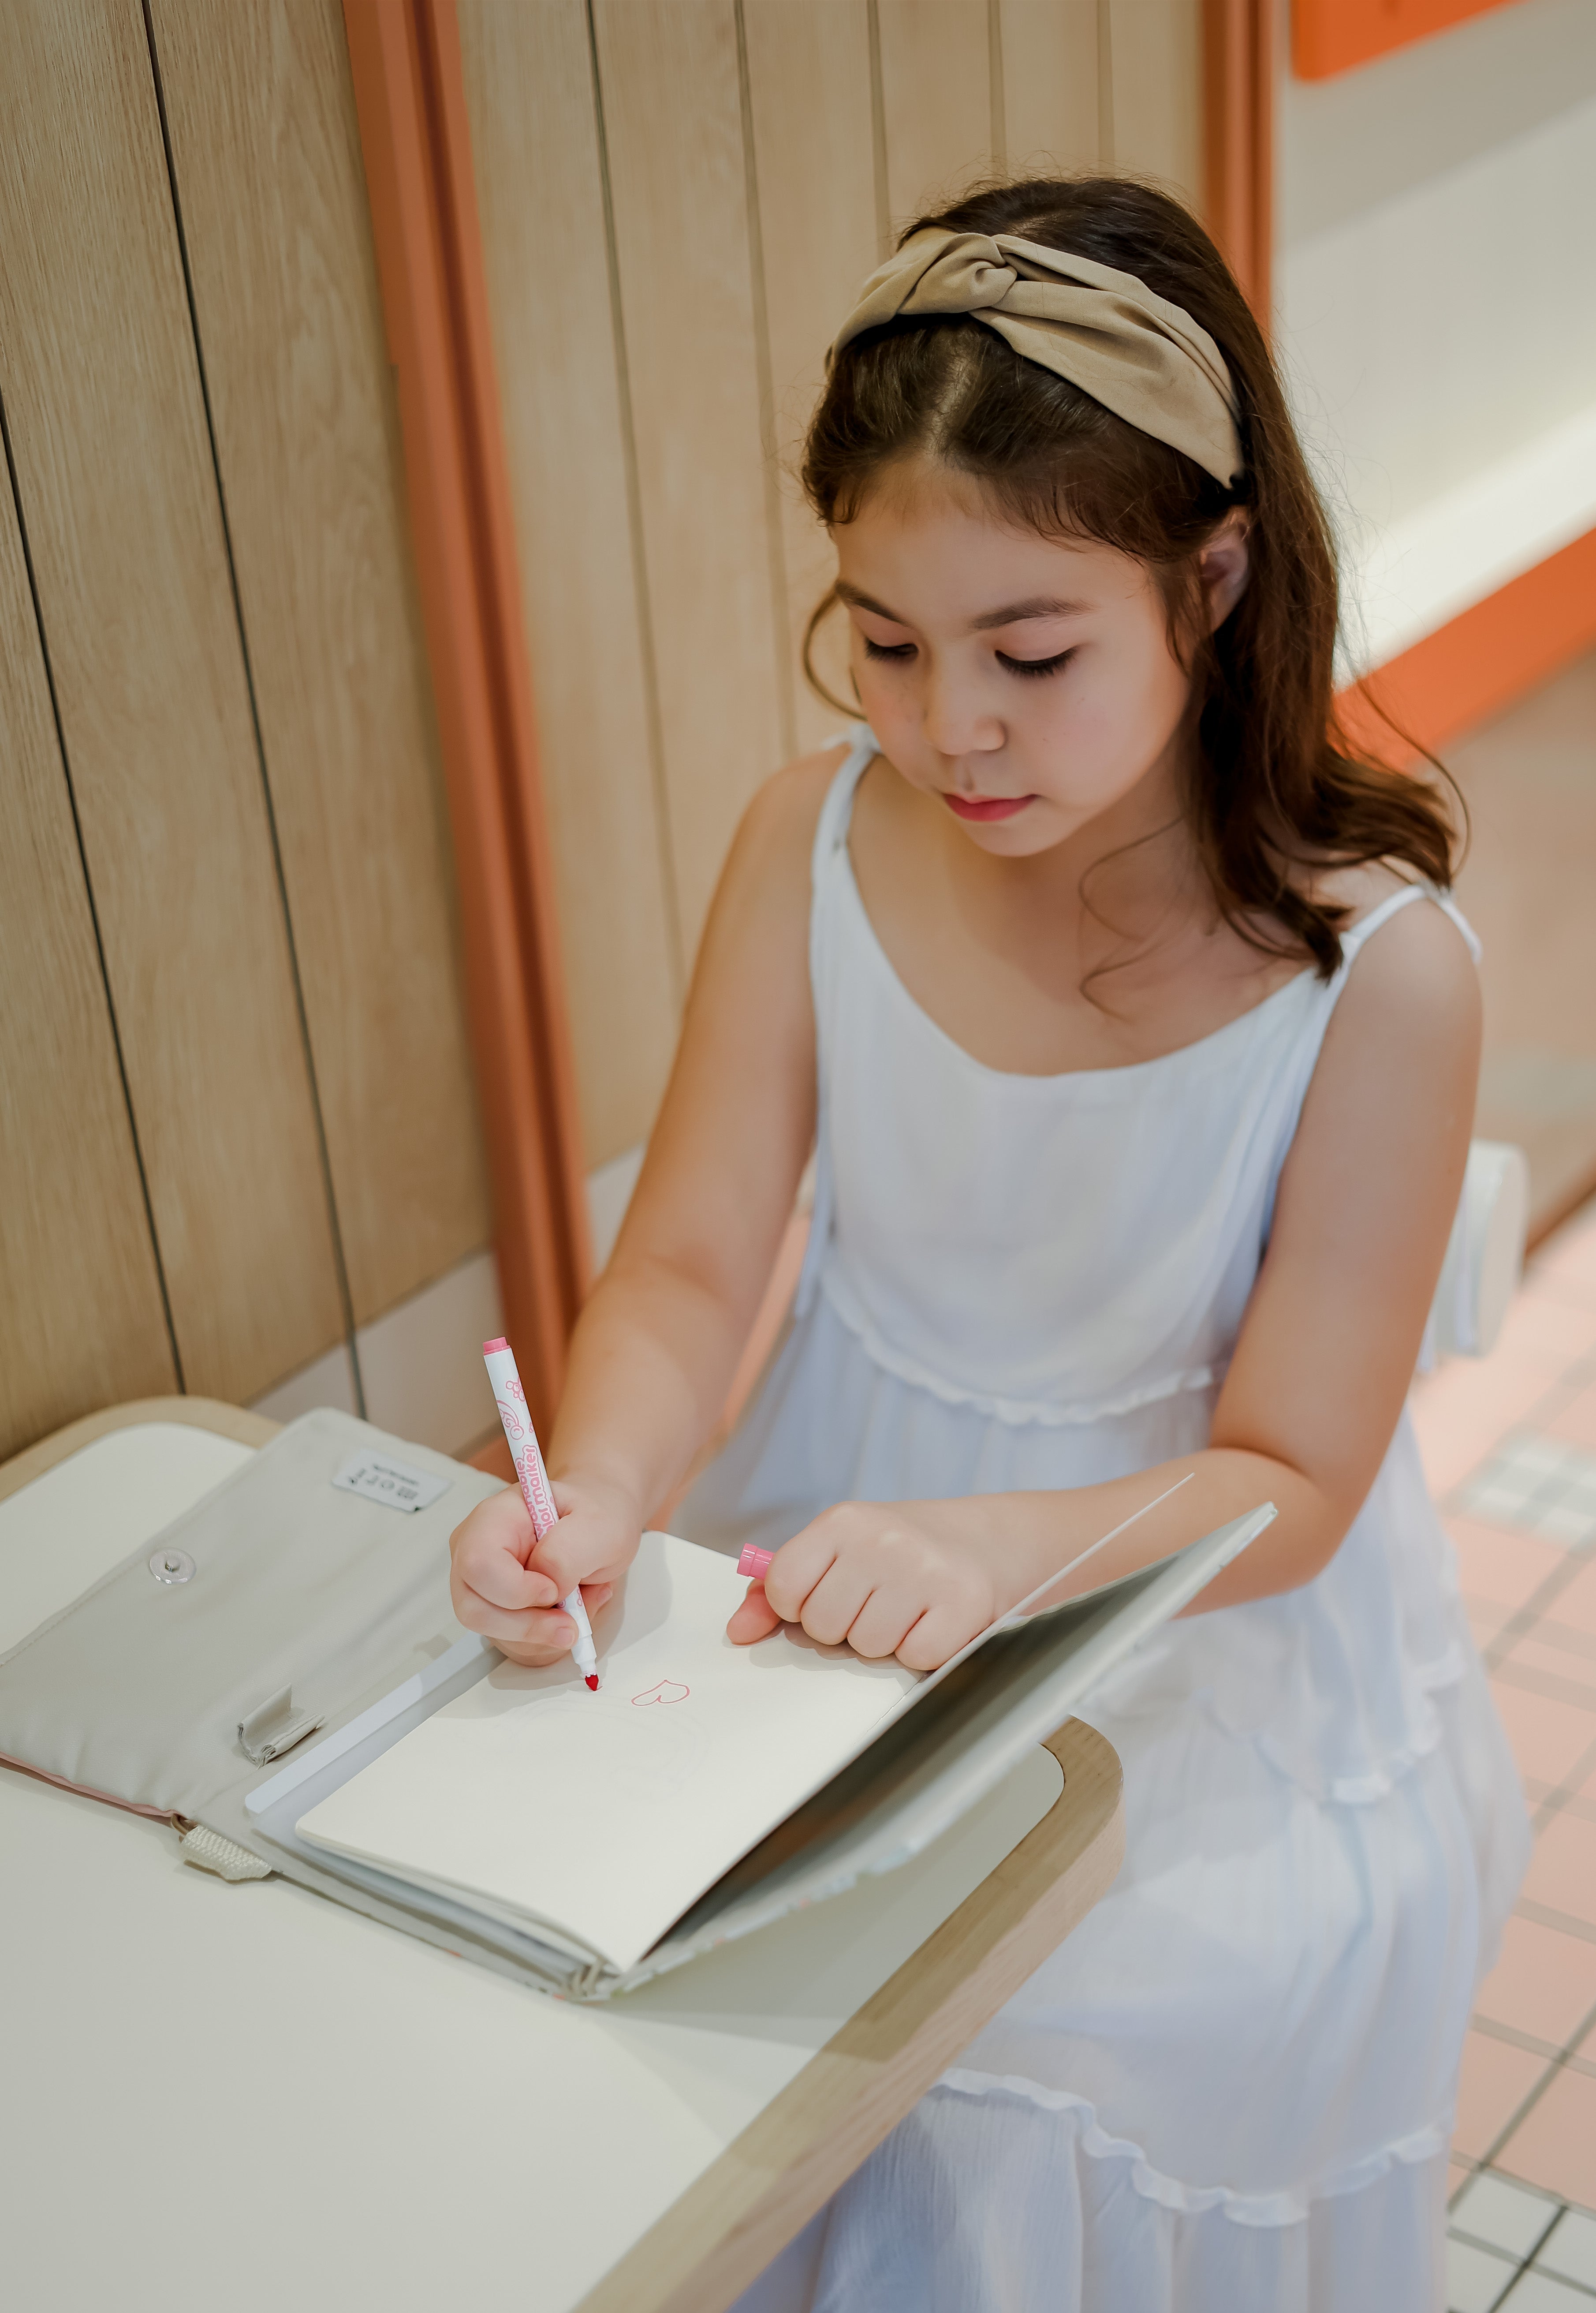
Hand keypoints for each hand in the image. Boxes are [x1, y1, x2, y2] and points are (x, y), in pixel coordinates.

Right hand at [449, 1470, 640, 1666]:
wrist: (602, 1524)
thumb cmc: (596, 1516)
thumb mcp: (598, 1525)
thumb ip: (567, 1553)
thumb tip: (548, 1585)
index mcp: (494, 1519)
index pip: (478, 1564)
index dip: (515, 1589)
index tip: (554, 1591)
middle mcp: (476, 1552)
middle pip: (475, 1610)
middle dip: (528, 1626)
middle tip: (571, 1624)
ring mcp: (483, 1586)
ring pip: (496, 1635)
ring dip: (545, 1633)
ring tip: (581, 1602)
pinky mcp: (498, 1613)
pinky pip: (515, 1645)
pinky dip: (548, 1640)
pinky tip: (571, 1612)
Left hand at [725, 1500, 1004, 1670]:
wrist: (988, 1541)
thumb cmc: (900, 1554)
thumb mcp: (837, 1554)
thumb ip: (777, 1591)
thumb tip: (738, 1631)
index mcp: (842, 1521)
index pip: (783, 1586)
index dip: (799, 1607)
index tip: (825, 1596)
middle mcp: (882, 1539)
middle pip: (824, 1626)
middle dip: (846, 1628)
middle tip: (876, 1603)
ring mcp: (924, 1570)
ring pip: (869, 1646)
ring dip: (886, 1641)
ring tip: (906, 1611)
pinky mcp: (963, 1603)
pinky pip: (915, 1657)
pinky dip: (923, 1651)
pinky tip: (933, 1621)